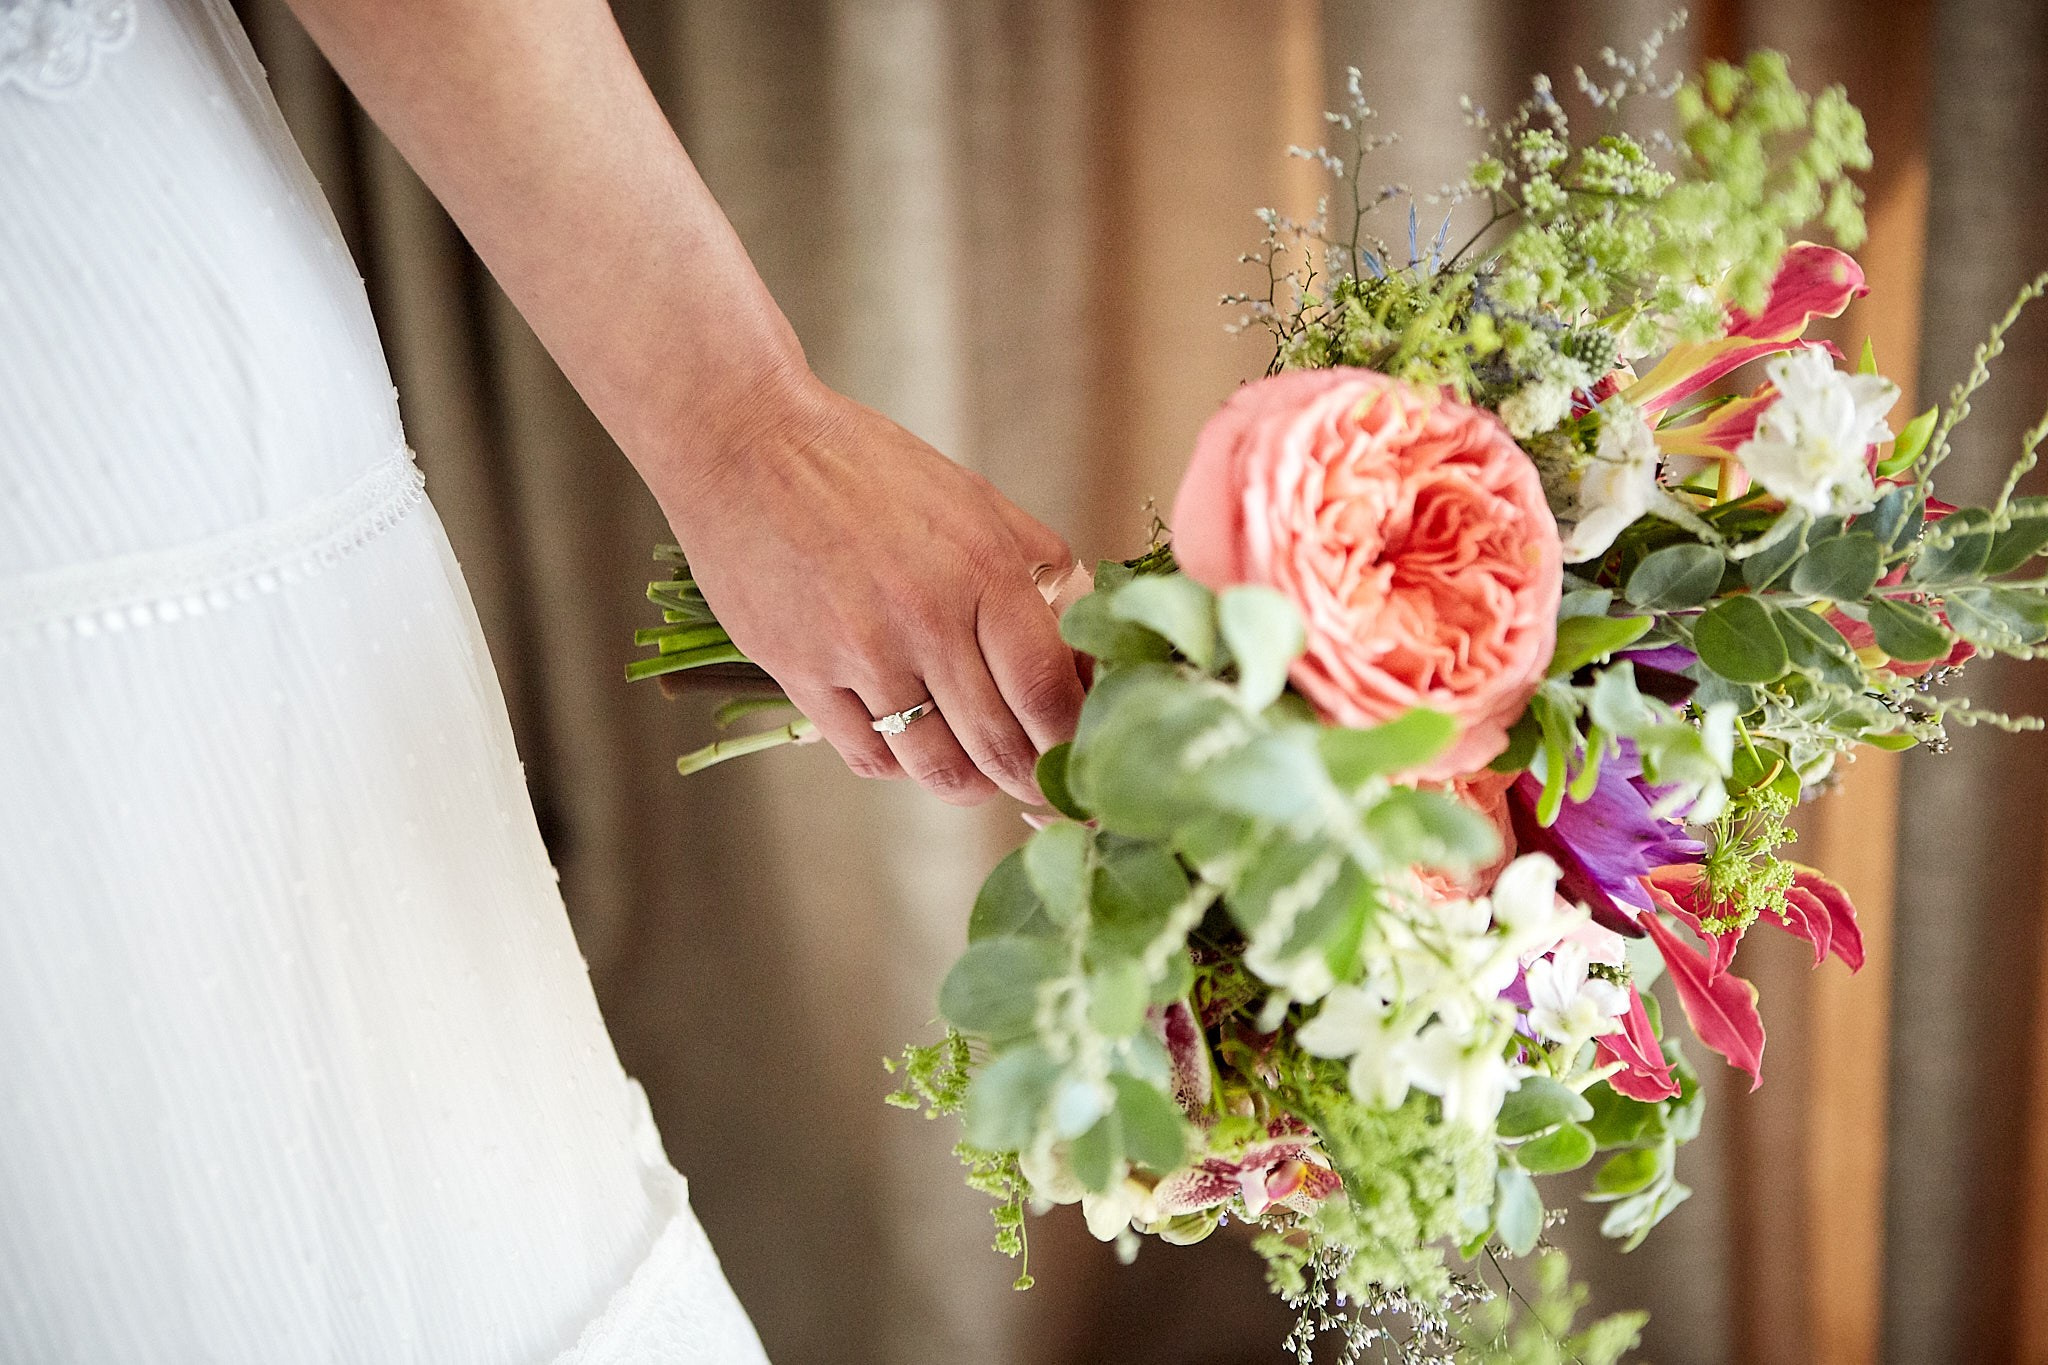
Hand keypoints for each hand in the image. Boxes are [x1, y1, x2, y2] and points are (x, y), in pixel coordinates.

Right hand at [656, 366, 1086, 805]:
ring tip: (975, 778)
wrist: (746, 444)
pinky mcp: (801, 673)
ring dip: (967, 785)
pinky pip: (868, 756)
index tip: (1078, 750)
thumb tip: (1087, 630)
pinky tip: (907, 745)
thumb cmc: (866, 468)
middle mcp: (926, 617)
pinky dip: (898, 765)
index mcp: (983, 568)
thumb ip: (1037, 564)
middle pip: (1000, 745)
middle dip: (1031, 779)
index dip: (1073, 740)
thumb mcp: (972, 497)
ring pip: (936, 766)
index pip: (1048, 692)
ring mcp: (860, 652)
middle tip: (1038, 785)